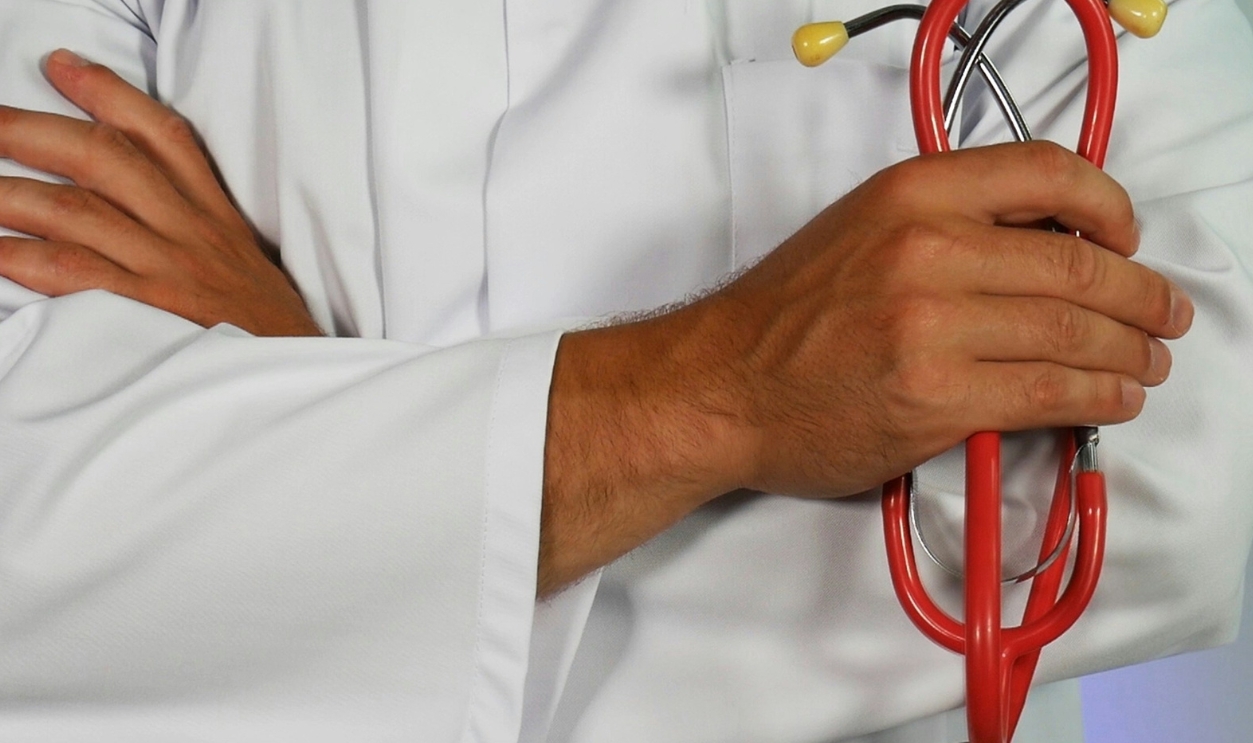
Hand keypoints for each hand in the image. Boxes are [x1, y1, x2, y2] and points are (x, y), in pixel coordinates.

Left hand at [0, 50, 320, 336]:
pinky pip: (77, 274)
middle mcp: (190, 232)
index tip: (60, 67)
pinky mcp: (150, 313)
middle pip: (105, 158)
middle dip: (32, 131)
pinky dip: (26, 257)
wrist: (296, 381)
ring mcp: (168, 270)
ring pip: (78, 210)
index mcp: (215, 215)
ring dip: (10, 193)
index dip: (107, 93)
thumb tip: (136, 206)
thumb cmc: (266, 331)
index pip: (162, 136)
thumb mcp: (246, 264)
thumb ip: (198, 229)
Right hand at [540, 142, 1192, 592]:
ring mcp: (933, 327)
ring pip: (1074, 332)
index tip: (1128, 236)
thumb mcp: (860, 229)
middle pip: (1080, 263)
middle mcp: (927, 249)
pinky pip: (1050, 393)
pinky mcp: (937, 399)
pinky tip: (1114, 398)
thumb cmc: (782, 316)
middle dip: (1142, 295)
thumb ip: (946, 222)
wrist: (719, 385)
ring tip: (1148, 361)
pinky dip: (1099, 396)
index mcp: (911, 193)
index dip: (1110, 206)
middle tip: (1163, 314)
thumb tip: (1044, 243)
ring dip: (1131, 350)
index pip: (1048, 172)